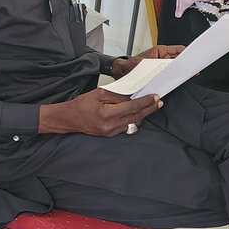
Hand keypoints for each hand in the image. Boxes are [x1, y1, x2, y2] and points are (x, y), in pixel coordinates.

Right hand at [41, 89, 162, 136]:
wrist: (69, 119)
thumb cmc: (81, 104)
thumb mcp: (98, 94)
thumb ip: (117, 94)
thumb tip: (132, 94)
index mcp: (108, 114)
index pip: (133, 107)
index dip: (145, 101)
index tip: (154, 96)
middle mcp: (111, 126)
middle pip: (137, 116)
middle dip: (149, 108)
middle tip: (159, 101)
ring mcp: (111, 132)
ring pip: (134, 123)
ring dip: (144, 114)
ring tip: (152, 106)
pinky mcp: (111, 134)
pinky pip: (127, 127)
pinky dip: (134, 119)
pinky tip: (138, 113)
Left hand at [111, 45, 185, 77]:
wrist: (124, 71)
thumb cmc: (132, 64)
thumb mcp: (147, 63)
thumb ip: (160, 64)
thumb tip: (172, 65)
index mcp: (160, 50)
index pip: (179, 50)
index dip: (187, 53)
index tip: (193, 57)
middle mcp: (163, 57)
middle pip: (179, 59)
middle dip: (185, 63)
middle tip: (192, 68)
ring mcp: (162, 65)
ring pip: (175, 67)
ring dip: (179, 71)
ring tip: (184, 74)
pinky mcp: (160, 73)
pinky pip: (169, 74)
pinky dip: (173, 77)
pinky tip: (175, 80)